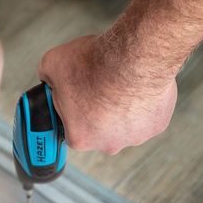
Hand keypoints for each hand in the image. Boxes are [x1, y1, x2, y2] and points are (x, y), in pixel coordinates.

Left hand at [38, 35, 176, 154]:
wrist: (134, 58)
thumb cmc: (93, 64)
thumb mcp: (52, 64)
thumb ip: (46, 76)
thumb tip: (47, 77)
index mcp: (79, 138)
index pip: (72, 128)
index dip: (74, 109)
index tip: (78, 94)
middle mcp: (108, 145)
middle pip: (99, 129)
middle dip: (98, 110)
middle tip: (99, 85)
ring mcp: (135, 137)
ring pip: (125, 123)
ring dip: (122, 107)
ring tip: (120, 82)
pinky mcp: (157, 126)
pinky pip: (147, 116)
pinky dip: (143, 102)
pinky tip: (138, 84)